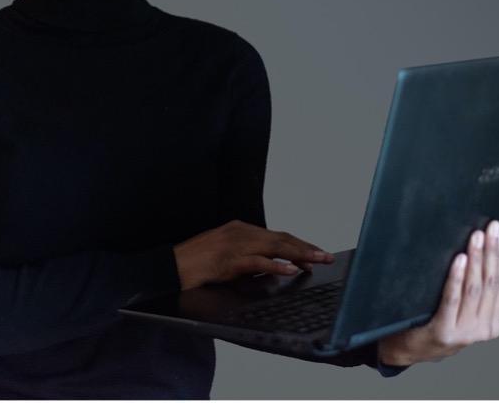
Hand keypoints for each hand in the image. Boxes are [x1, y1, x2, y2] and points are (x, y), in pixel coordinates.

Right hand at [173, 219, 334, 289]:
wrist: (173, 266)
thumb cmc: (198, 263)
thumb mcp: (228, 257)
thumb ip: (250, 258)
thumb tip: (274, 267)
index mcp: (241, 229)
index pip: (277, 235)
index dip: (298, 245)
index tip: (315, 254)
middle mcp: (242, 232)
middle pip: (281, 238)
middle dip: (306, 248)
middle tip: (325, 256)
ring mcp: (236, 244)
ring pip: (275, 247)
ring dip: (299, 254)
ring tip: (316, 261)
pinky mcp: (230, 259)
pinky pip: (258, 261)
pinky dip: (277, 265)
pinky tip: (291, 270)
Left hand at [377, 219, 498, 366]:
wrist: (415, 350)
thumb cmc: (445, 327)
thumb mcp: (475, 318)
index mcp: (494, 325)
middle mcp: (483, 330)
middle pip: (490, 284)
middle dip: (491, 253)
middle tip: (490, 229)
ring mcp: (463, 332)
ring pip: (474, 289)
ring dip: (476, 260)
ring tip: (476, 238)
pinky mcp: (443, 330)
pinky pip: (452, 298)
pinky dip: (456, 277)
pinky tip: (459, 259)